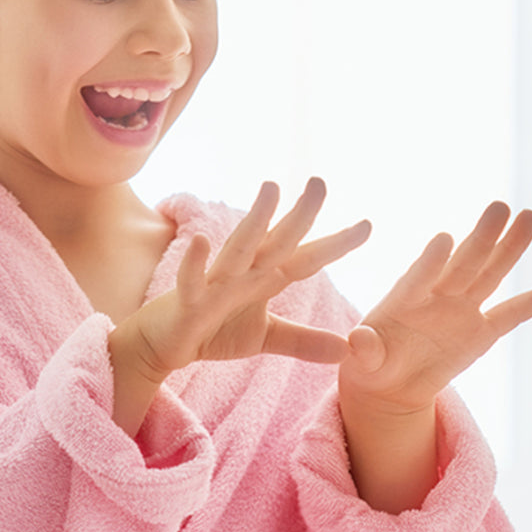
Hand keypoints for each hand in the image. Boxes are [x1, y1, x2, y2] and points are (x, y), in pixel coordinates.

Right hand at [115, 179, 366, 384]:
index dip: (336, 244)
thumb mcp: (265, 337)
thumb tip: (347, 349)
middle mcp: (244, 272)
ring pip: (239, 248)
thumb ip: (303, 340)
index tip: (368, 225)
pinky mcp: (187, 301)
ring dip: (254, 220)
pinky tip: (203, 242)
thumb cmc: (212, 330)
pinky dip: (196, 263)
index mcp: (265, 277)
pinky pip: (193, 280)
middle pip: (278, 240)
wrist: (163, 346)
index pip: (307, 257)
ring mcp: (215, 283)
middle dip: (300, 213)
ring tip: (271, 190)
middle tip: (320, 182)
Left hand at [339, 201, 531, 416]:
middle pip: (464, 263)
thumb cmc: (370, 365)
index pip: (419, 276)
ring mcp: (462, 310)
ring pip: (490, 273)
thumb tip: (359, 340)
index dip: (431, 260)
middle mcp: (438, 295)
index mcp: (404, 298)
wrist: (391, 383)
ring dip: (511, 247)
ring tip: (531, 217)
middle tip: (500, 206)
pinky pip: (513, 313)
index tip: (445, 238)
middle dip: (482, 237)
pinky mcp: (482, 331)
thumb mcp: (360, 361)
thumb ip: (363, 350)